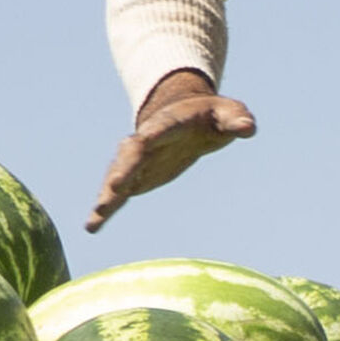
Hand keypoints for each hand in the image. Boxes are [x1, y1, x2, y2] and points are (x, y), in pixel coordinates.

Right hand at [93, 70, 253, 232]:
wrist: (183, 113)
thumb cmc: (212, 114)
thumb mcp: (229, 113)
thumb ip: (237, 119)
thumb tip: (247, 127)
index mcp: (170, 123)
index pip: (159, 129)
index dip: (150, 136)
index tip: (140, 143)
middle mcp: (147, 140)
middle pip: (132, 153)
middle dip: (123, 168)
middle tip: (115, 187)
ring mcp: (139, 159)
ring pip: (119, 175)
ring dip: (108, 193)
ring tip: (97, 215)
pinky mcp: (137, 176)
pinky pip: (118, 193)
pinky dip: (107, 208)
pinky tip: (92, 227)